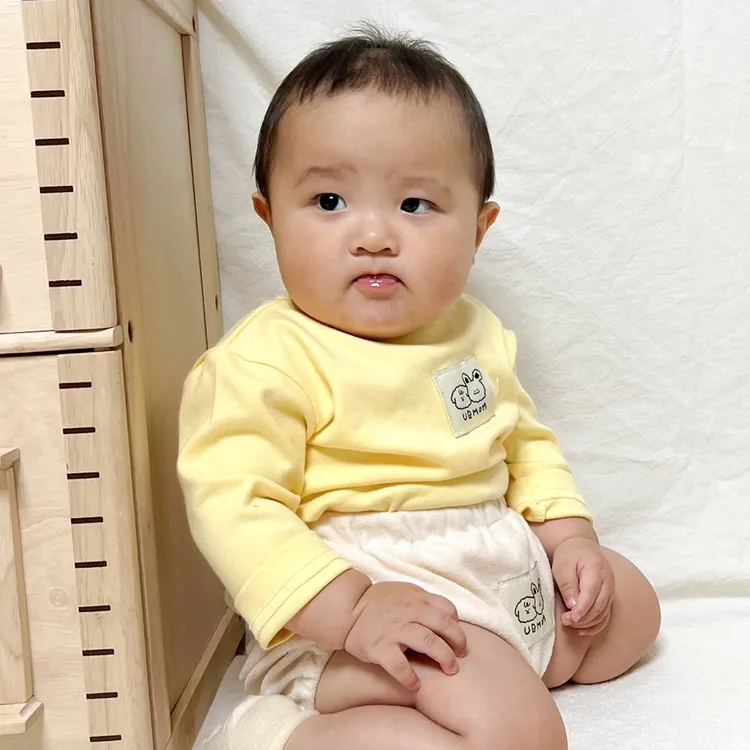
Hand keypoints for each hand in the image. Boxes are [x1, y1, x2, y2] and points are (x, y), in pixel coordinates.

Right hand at [344, 581, 466, 690]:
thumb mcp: (404, 592)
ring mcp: (396, 629)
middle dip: (458, 641)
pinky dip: (410, 677)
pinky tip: (416, 684)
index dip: (456, 623)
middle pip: (444, 625)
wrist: (348, 609)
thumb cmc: (379, 602)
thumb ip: (423, 602)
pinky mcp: (381, 647)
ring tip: (450, 669)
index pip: (447, 608)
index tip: (456, 636)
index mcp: (417, 598)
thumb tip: (446, 617)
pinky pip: (400, 665)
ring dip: (444, 657)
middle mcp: (409, 611)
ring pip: (429, 642)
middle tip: (461, 655)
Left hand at [552, 537, 614, 635]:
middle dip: (583, 618)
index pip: (591, 593)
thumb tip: (573, 606)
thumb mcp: (563, 566)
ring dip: (588, 622)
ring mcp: (611, 589)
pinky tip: (583, 630)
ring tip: (570, 624)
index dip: (582, 609)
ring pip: (603, 612)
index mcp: (596, 568)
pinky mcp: (609, 596)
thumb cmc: (569, 555)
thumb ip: (568, 585)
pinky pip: (606, 614)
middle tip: (566, 621)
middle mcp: (608, 580)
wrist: (581, 546)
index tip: (570, 618)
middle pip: (599, 605)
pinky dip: (596, 624)